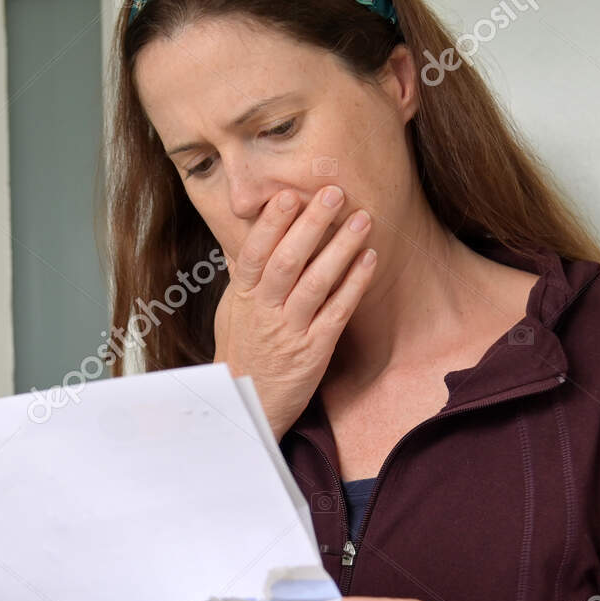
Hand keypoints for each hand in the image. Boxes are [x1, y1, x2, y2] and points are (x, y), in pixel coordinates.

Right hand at [212, 186, 379, 440]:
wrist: (247, 408)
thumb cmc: (241, 357)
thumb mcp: (230, 314)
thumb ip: (241, 278)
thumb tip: (243, 242)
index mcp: (243, 298)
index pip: (255, 254)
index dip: (271, 224)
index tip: (288, 195)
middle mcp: (264, 312)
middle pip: (287, 261)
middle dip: (311, 225)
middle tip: (334, 193)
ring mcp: (290, 332)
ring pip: (315, 283)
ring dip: (340, 248)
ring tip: (362, 218)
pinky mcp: (314, 351)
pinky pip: (336, 312)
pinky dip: (353, 284)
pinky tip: (369, 259)